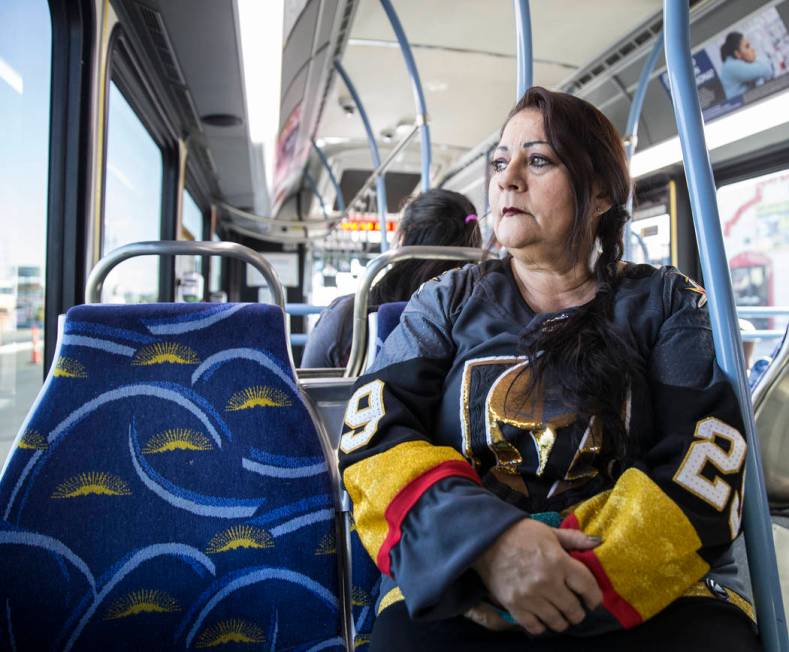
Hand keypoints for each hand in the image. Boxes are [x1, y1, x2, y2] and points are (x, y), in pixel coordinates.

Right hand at [472, 519, 602, 634]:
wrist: (486, 539)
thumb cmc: (520, 533)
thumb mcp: (549, 532)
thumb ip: (574, 539)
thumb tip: (599, 542)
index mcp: (559, 561)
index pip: (588, 587)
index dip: (594, 597)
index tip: (592, 600)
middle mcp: (547, 582)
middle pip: (574, 610)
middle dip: (578, 611)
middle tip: (575, 608)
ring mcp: (530, 596)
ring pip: (557, 622)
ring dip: (562, 620)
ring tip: (560, 614)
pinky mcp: (514, 606)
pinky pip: (535, 627)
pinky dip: (542, 626)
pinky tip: (542, 617)